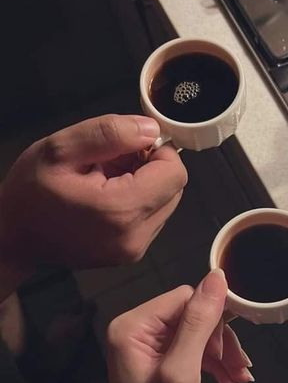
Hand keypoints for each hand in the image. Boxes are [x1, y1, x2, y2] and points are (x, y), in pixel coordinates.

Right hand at [0, 114, 186, 288]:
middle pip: (174, 188)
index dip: (159, 151)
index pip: (175, 173)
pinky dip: (139, 200)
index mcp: (122, 210)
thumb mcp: (60, 149)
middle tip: (114, 160)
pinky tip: (109, 195)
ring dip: (146, 183)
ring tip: (107, 178)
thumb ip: (110, 133)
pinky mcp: (131, 253)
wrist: (12, 238)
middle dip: (151, 166)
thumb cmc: (30, 192)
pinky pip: (152, 216)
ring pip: (166, 202)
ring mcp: (134, 249)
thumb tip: (152, 129)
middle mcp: (136, 236)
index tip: (132, 145)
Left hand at [107, 270, 253, 382]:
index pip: (184, 297)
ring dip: (222, 353)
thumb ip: (199, 322)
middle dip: (220, 341)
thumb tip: (217, 277)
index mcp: (132, 326)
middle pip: (192, 315)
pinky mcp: (160, 359)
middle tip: (238, 366)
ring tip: (238, 376)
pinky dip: (213, 362)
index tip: (228, 347)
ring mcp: (148, 345)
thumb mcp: (181, 371)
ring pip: (197, 331)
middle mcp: (137, 330)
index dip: (211, 318)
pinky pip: (193, 347)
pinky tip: (228, 377)